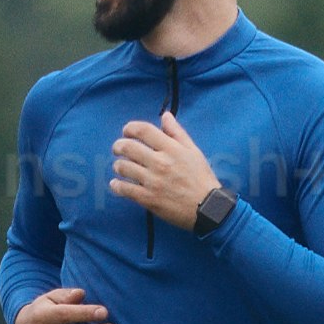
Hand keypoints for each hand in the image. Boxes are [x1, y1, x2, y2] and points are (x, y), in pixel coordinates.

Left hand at [107, 110, 223, 232]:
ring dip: (118, 165)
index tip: (126, 132)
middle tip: (118, 149)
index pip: (143, 130)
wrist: (207, 208)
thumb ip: (177, 132)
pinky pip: (124, 189)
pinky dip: (116, 185)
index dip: (130, 128)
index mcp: (171, 149)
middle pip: (128, 147)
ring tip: (120, 167)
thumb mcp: (193, 151)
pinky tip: (116, 184)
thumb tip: (165, 116)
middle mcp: (160, 162)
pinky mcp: (148, 199)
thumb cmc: (201, 178)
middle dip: (118, 146)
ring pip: (123, 167)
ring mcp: (152, 181)